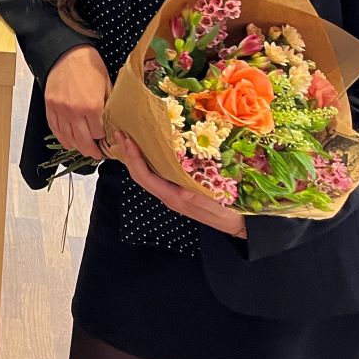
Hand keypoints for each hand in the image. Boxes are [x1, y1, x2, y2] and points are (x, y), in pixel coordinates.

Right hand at [44, 45, 110, 159]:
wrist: (66, 53)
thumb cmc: (88, 65)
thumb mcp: (107, 84)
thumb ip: (109, 105)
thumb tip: (113, 122)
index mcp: (92, 106)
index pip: (100, 133)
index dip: (105, 138)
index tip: (108, 139)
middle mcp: (74, 112)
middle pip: (84, 141)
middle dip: (92, 150)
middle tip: (97, 154)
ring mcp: (60, 110)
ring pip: (68, 138)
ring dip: (78, 147)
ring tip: (85, 150)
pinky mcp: (50, 107)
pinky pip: (55, 129)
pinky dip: (62, 139)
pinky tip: (68, 143)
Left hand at [112, 131, 246, 237]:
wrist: (237, 225)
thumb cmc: (227, 213)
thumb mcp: (213, 204)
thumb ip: (197, 198)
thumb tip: (184, 192)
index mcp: (173, 197)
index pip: (145, 176)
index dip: (134, 158)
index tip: (127, 139)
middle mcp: (168, 196)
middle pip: (140, 175)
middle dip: (128, 155)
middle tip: (121, 134)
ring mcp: (171, 194)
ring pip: (146, 175)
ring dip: (135, 157)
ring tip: (130, 139)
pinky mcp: (177, 191)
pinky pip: (155, 175)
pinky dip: (147, 162)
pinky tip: (149, 152)